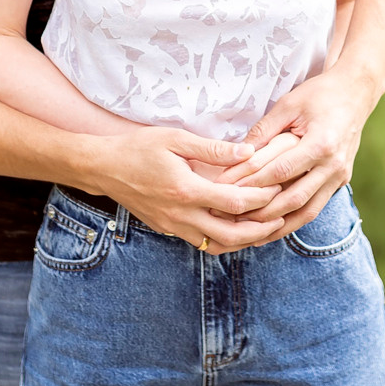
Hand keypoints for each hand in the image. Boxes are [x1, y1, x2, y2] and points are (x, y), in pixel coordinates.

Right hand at [90, 126, 284, 253]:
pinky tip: (235, 227)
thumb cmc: (139, 148)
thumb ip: (214, 149)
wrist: (104, 168)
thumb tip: (249, 152)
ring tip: (264, 227)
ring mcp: (173, 226)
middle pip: (230, 236)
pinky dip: (222, 239)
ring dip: (243, 240)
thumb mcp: (176, 139)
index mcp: (185, 191)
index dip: (260, 199)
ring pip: (216, 246)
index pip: (234, 203)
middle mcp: (180, 215)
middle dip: (260, 230)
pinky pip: (201, 242)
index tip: (277, 188)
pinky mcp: (167, 229)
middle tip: (281, 219)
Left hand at [233, 68, 379, 241]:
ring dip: (279, 226)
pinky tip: (273, 227)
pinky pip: (315, 207)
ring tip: (250, 236)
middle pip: (294, 199)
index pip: (281, 171)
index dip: (253, 184)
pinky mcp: (340, 182)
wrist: (356, 93)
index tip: (228, 192)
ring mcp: (340, 176)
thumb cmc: (319, 95)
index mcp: (321, 143)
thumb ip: (264, 130)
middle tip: (232, 219)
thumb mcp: (289, 104)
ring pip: (307, 212)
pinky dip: (293, 220)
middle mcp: (333, 165)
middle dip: (262, 213)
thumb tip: (238, 154)